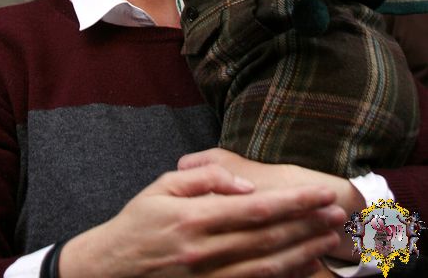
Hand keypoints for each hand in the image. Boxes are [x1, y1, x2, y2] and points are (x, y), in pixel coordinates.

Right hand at [57, 163, 342, 276]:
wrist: (110, 268)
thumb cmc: (137, 221)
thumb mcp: (162, 186)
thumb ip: (204, 179)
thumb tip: (243, 184)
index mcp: (195, 219)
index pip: (256, 209)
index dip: (293, 202)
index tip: (319, 193)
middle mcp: (205, 251)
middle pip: (268, 239)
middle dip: (306, 225)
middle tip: (336, 214)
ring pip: (266, 268)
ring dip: (302, 253)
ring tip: (329, 239)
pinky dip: (281, 277)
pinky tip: (302, 266)